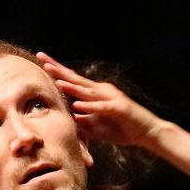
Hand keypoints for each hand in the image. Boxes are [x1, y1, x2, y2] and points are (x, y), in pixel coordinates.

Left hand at [37, 52, 164, 147]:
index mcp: (95, 93)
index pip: (72, 79)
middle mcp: (101, 91)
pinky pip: (100, 107)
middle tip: (42, 58)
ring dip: (71, 86)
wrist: (147, 132)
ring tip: (56, 80)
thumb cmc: (122, 128)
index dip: (57, 71)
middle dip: (58, 69)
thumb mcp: (97, 125)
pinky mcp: (118, 108)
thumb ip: (84, 120)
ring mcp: (110, 98)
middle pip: (76, 78)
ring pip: (86, 91)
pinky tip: (77, 105)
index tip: (42, 61)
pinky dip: (89, 106)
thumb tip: (71, 116)